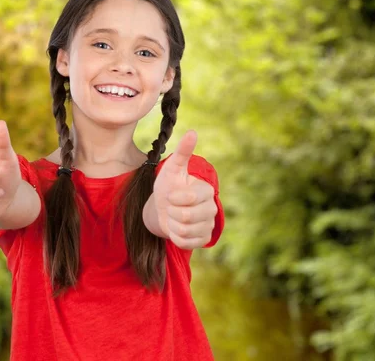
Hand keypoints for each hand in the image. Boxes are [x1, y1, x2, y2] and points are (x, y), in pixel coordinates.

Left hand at [153, 131, 217, 249]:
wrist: (163, 208)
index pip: (188, 199)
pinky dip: (174, 236)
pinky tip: (176, 227)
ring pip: (183, 230)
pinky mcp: (202, 240)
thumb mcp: (172, 168)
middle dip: (171, 211)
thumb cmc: (168, 185)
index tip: (171, 194)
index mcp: (206, 191)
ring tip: (173, 216)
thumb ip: (182, 152)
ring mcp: (208, 226)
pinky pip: (184, 242)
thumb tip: (192, 132)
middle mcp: (211, 209)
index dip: (174, 198)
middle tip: (172, 206)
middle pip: (185, 216)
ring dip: (171, 223)